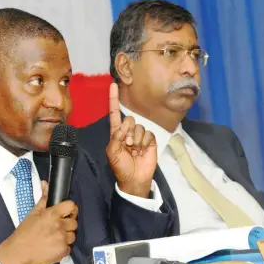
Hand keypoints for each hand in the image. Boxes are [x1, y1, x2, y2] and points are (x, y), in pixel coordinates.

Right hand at [0, 181, 77, 263]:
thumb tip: (45, 184)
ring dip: (66, 237)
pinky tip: (54, 247)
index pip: (71, 206)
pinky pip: (69, 248)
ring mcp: (62, 239)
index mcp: (52, 214)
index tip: (68, 213)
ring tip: (55, 238)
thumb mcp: (33, 213)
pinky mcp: (62, 251)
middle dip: (68, 224)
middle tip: (59, 228)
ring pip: (73, 235)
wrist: (18, 253)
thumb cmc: (24, 234)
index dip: (71, 209)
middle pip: (74, 222)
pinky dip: (64, 248)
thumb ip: (43, 198)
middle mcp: (59, 225)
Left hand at [106, 82, 156, 197]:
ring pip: (140, 127)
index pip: (115, 112)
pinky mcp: (150, 140)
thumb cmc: (120, 166)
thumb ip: (116, 137)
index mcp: (116, 132)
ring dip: (136, 140)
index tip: (113, 84)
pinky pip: (148, 133)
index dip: (113, 99)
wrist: (135, 178)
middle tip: (128, 146)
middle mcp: (128, 131)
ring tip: (135, 151)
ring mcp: (140, 135)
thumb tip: (124, 126)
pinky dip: (145, 142)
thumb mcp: (112, 152)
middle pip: (129, 119)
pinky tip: (143, 150)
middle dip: (128, 133)